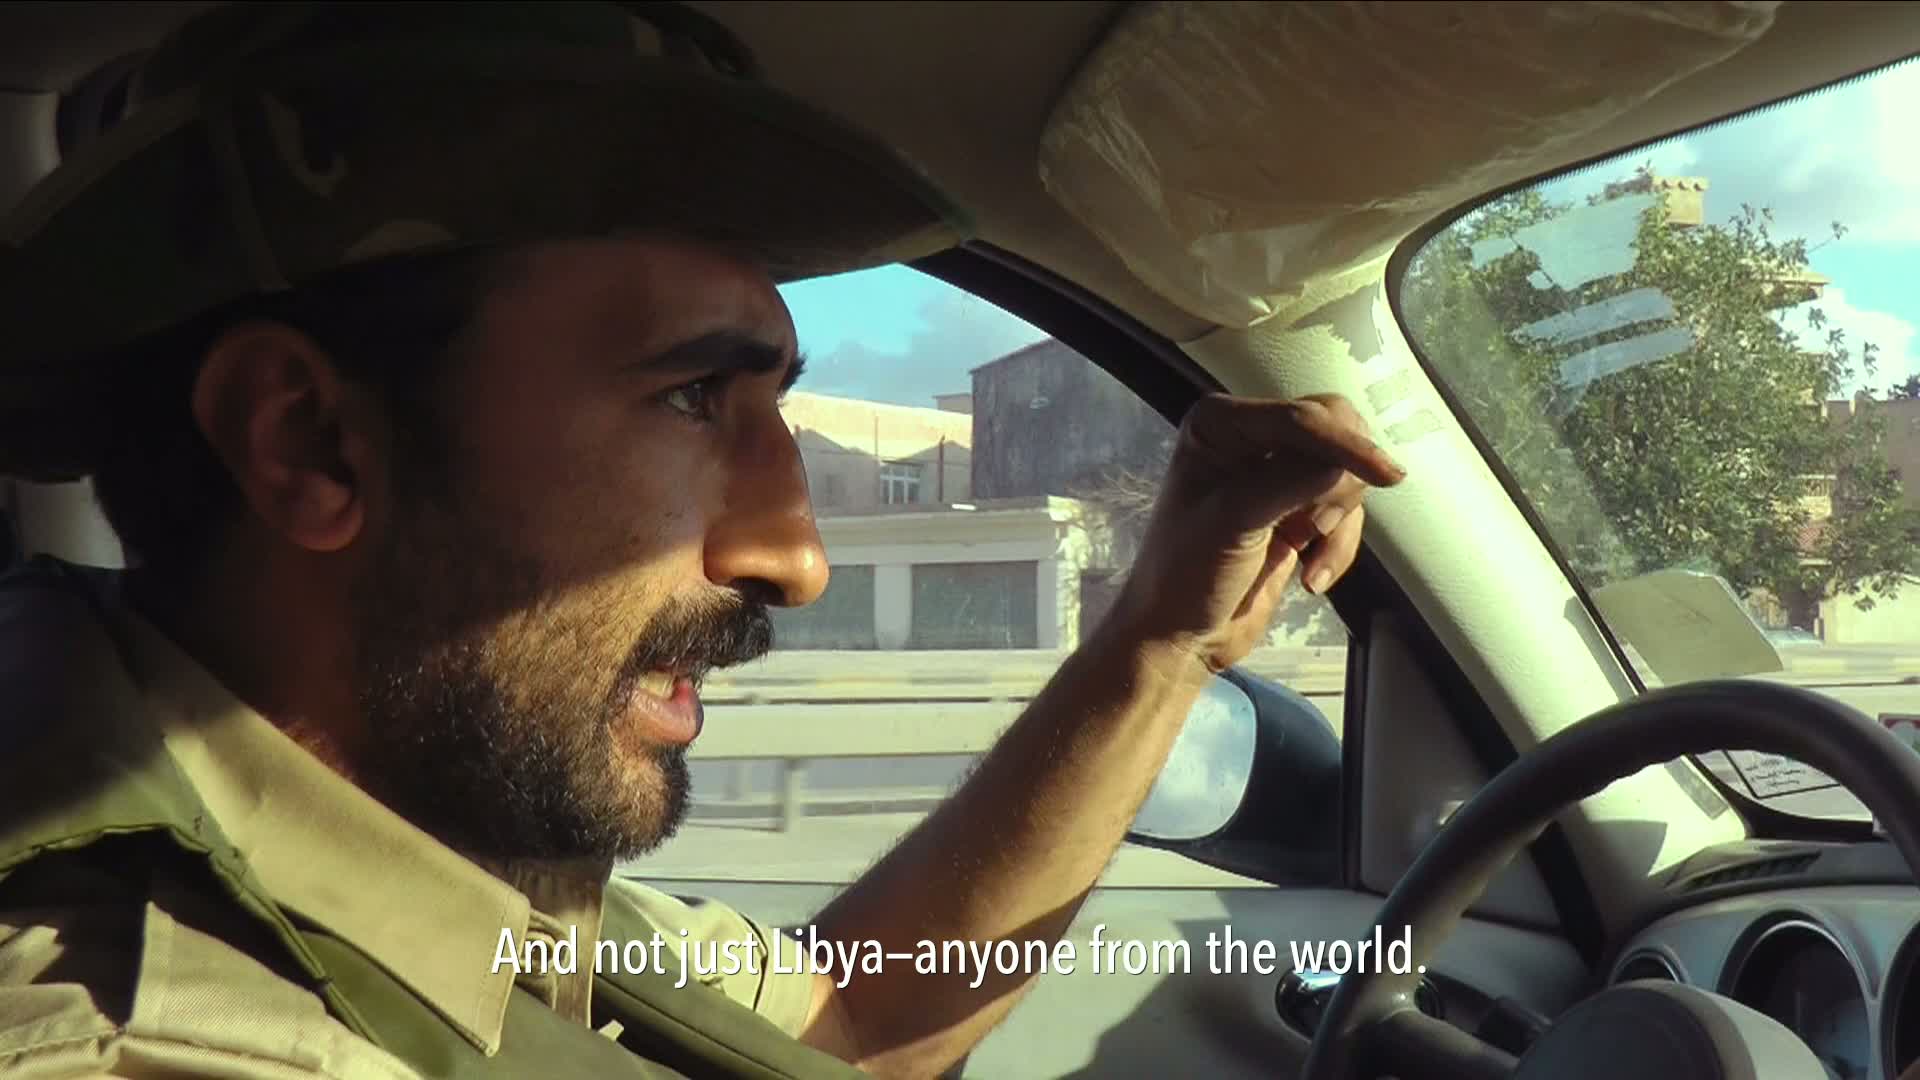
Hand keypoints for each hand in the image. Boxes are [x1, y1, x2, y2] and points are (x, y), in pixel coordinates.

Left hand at [1103, 392, 1405, 675]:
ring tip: (1303, 552)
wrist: (1180, 636)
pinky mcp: (1297, 512)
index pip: (1301, 418)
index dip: (1345, 444)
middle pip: (1335, 430)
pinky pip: (1345, 514)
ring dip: (1336, 523)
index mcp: (1220, 425)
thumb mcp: (1234, 519)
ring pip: (1346, 475)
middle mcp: (1250, 438)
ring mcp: (1276, 475)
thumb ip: (1292, 481)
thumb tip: (1351, 462)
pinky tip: (1311, 578)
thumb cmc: (1187, 575)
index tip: (1387, 476)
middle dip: (1337, 483)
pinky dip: (1337, 548)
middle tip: (1313, 526)